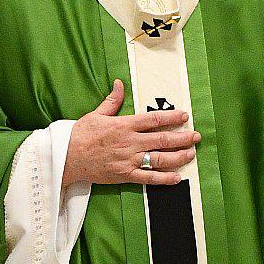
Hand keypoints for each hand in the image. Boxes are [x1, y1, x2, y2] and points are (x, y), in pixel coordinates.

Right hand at [62, 80, 200, 187]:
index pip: (154, 119)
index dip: (172, 117)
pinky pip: (149, 178)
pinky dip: (164, 179)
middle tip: (196, 136)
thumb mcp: (96, 114)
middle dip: (183, 138)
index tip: (185, 116)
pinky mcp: (125, 176)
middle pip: (162, 139)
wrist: (67, 158)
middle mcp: (130, 142)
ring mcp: (129, 160)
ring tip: (191, 154)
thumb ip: (112, 101)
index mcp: (125, 125)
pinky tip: (178, 178)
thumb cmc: (81, 135)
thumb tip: (119, 83)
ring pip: (160, 159)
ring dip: (179, 157)